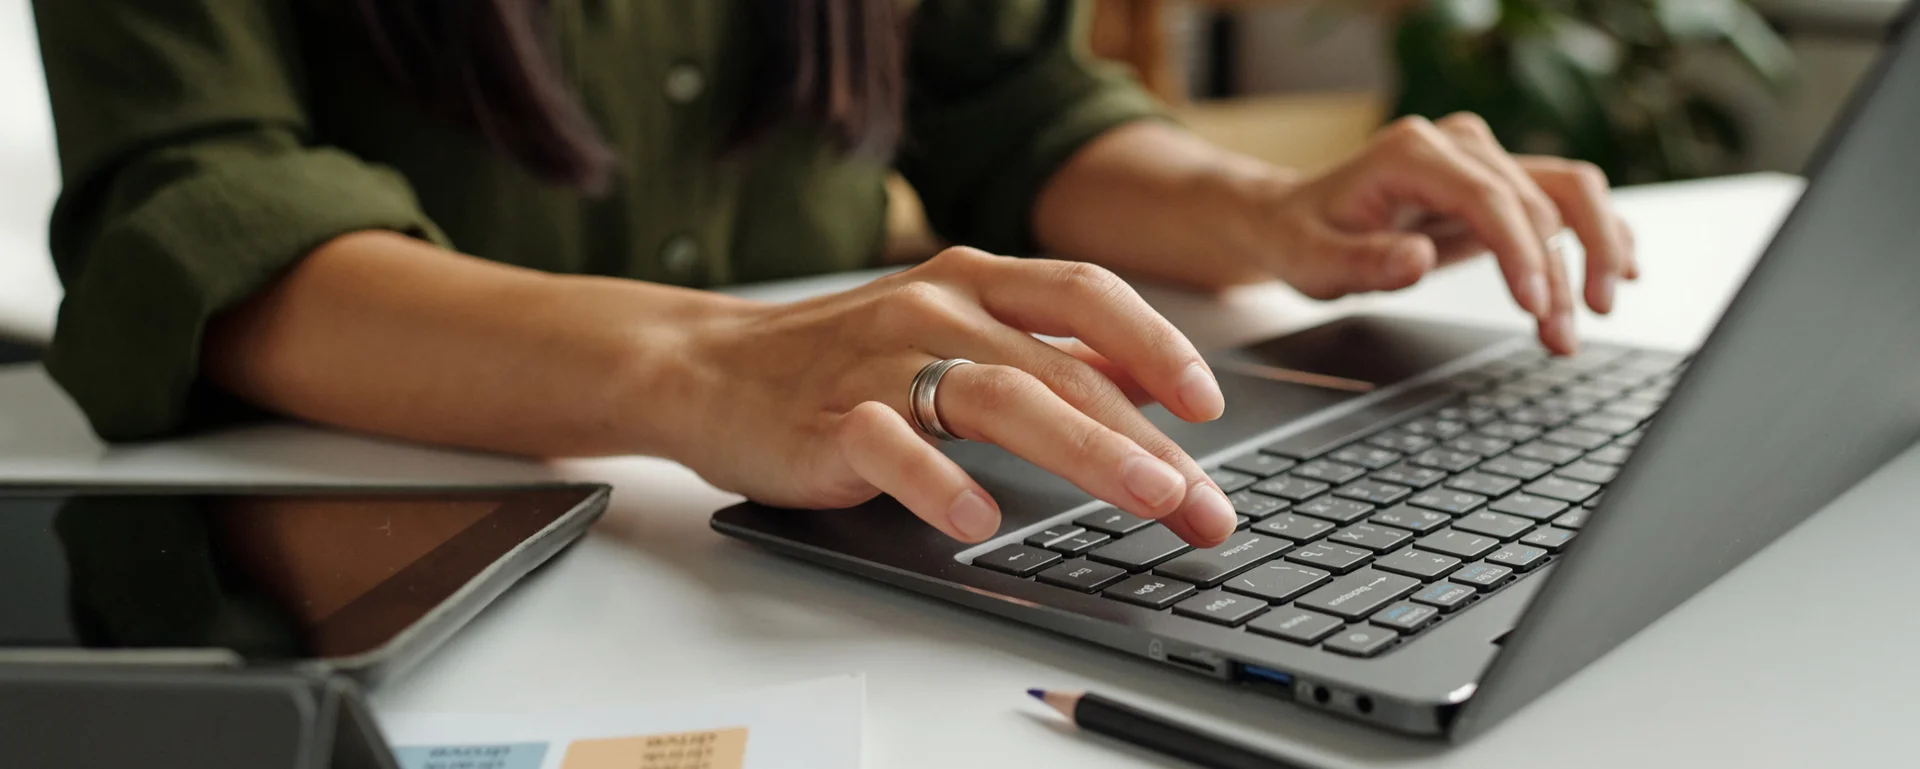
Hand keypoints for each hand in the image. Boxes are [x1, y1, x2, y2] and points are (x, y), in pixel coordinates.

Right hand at [666, 247, 1238, 546]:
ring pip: (998, 395)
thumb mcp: (952, 331)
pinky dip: (937, 483)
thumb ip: (1046, 350)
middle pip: (1063, 366)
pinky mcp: (827, 419)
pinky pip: (890, 445)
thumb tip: (1148, 380)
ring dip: (1085, 448)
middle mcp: (935, 308)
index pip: (1086, 294)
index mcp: (973, 281)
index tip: (1208, 405)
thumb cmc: (841, 359)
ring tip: (1145, 497)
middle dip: (1148, 439)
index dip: (1157, 344)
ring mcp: (880, 360)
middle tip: (1203, 502)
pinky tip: (977, 522)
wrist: (705, 367)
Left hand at [1251, 113, 1638, 353]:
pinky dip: (1598, 232)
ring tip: (1594, 315)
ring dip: (1591, 254)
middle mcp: (1459, 144)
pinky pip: (1565, 198)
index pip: (1490, 199)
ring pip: (1567, 193)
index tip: (1536, 307)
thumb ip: (1363, 262)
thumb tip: (1417, 258)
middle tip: (1562, 337)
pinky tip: (1621, 271)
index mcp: (1412, 153)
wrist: (1297, 217)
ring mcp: (1484, 158)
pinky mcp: (1500, 182)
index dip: (1522, 253)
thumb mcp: (1313, 262)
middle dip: (1559, 273)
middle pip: (1538, 200)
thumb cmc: (1304, 238)